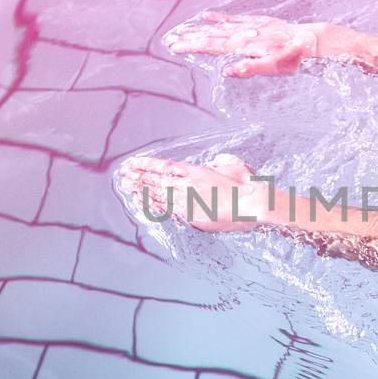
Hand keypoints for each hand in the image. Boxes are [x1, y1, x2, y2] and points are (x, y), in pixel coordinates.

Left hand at [119, 154, 275, 232]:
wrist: (253, 205)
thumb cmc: (246, 184)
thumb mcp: (233, 165)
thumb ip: (220, 162)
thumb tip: (215, 161)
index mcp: (196, 170)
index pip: (164, 166)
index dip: (146, 165)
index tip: (133, 163)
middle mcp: (188, 185)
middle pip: (157, 180)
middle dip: (139, 177)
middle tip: (123, 175)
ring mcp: (189, 202)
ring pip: (159, 195)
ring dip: (142, 191)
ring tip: (128, 187)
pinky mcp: (192, 217)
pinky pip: (167, 211)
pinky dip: (153, 206)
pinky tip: (142, 204)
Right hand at [164, 11, 322, 77]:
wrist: (311, 40)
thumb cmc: (294, 58)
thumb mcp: (274, 68)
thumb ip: (250, 68)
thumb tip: (227, 71)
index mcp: (246, 45)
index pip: (214, 46)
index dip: (193, 46)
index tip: (176, 47)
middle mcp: (245, 34)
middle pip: (213, 36)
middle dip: (190, 38)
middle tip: (170, 39)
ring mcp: (251, 27)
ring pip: (220, 27)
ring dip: (200, 29)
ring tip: (182, 30)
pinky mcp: (259, 23)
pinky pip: (235, 19)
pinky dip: (220, 18)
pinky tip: (208, 16)